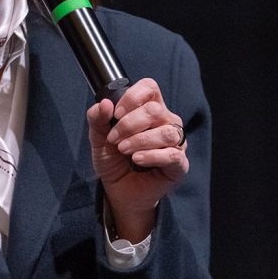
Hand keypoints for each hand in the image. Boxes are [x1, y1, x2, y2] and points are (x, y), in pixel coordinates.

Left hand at [86, 78, 188, 241]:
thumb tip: (104, 103)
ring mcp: (176, 142)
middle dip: (129, 125)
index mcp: (149, 108)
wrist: (118, 190)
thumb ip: (97, 118)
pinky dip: (152, 156)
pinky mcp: (179, 164)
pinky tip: (137, 159)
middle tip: (114, 140)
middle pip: (155, 110)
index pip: (149, 88)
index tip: (116, 113)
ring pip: (166, 132)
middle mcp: (166, 121)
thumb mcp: (98, 137)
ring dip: (139, 140)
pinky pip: (172, 154)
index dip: (132, 97)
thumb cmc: (113, 160)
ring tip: (124, 150)